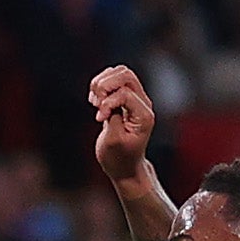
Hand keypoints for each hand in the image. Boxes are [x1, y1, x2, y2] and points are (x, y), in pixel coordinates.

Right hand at [89, 65, 155, 180]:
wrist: (124, 167)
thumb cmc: (119, 158)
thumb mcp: (113, 141)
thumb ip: (112, 116)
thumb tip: (107, 98)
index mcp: (144, 115)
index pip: (124, 93)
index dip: (107, 102)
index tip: (99, 119)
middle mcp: (142, 103)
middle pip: (125, 74)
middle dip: (105, 84)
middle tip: (96, 103)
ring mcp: (134, 100)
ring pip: (119, 73)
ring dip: (102, 83)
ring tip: (95, 102)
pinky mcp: (124, 100)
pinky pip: (113, 80)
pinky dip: (100, 86)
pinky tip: (95, 101)